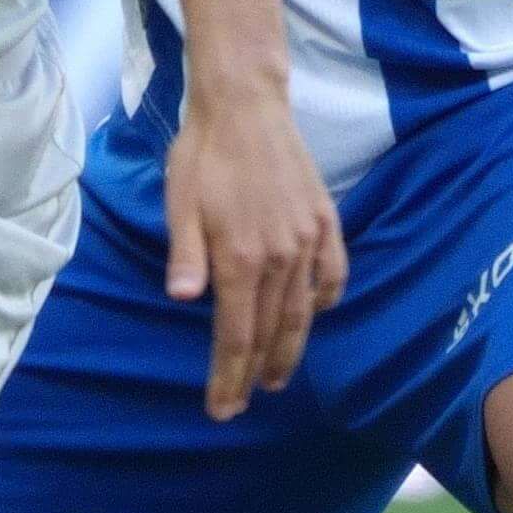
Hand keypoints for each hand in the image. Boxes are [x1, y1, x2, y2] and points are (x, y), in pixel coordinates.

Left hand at [162, 84, 344, 422]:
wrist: (246, 104)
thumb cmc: (202, 154)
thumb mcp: (179, 203)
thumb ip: (187, 255)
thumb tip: (184, 300)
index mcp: (240, 258)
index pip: (235, 335)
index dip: (228, 377)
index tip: (221, 408)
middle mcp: (280, 257)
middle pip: (271, 332)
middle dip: (255, 374)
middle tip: (243, 403)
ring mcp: (308, 239)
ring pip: (303, 311)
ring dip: (290, 349)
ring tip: (277, 377)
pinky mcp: (325, 220)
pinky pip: (333, 273)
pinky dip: (325, 301)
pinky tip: (315, 315)